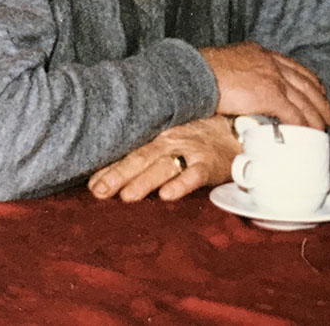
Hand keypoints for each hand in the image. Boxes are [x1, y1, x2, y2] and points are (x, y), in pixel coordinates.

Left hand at [88, 115, 239, 201]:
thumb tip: (107, 177)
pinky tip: (167, 195)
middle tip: (98, 191)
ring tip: (126, 197)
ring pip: (163, 167)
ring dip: (144, 182)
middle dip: (117, 175)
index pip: (128, 154)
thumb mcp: (168, 143)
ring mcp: (190, 152)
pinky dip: (181, 184)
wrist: (239, 132)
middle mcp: (169, 142)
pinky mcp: (211, 164)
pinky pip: (195, 174)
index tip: (90, 184)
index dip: (108, 168)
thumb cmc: (196, 140)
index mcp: (156, 139)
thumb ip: (143, 158)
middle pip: (139, 159)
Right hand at [200, 41, 329, 129]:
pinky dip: (302, 125)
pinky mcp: (270, 95)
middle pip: (305, 83)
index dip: (307, 81)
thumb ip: (237, 72)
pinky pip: (294, 114)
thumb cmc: (199, 71)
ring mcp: (272, 78)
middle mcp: (270, 63)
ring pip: (304, 100)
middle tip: (328, 114)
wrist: (193, 74)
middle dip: (320, 101)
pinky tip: (306, 133)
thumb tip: (236, 88)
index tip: (315, 90)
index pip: (292, 67)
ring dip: (316, 116)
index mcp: (259, 53)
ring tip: (322, 129)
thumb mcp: (224, 63)